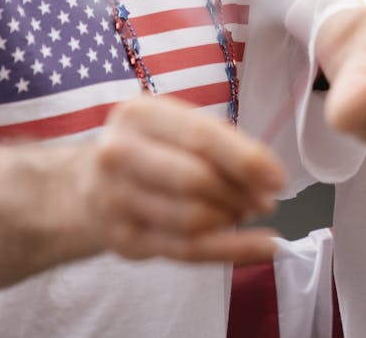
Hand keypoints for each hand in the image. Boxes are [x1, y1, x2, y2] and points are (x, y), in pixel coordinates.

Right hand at [79, 93, 285, 264]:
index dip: (245, 159)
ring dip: (233, 219)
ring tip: (248, 212)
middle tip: (266, 200)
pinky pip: (188, 251)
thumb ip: (217, 143)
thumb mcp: (174, 127)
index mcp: (139, 115)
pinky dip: (233, 251)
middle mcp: (120, 154)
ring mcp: (117, 201)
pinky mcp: (125, 241)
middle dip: (240, 193)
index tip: (278, 177)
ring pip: (192, 219)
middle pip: (195, 180)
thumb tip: (266, 175)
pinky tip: (263, 247)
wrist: (86, 187)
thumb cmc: (148, 149)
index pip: (200, 137)